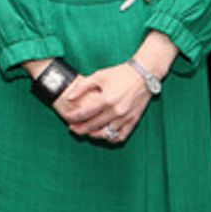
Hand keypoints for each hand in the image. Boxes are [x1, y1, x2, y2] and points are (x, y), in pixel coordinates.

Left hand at [54, 33, 176, 143]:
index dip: (73, 117)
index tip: (67, 118)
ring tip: (87, 131)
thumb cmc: (119, 74)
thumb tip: (69, 98)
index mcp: (106, 99)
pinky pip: (121, 136)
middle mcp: (116, 111)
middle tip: (72, 128)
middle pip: (93, 126)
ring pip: (106, 134)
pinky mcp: (134, 120)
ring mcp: (125, 118)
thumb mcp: (99, 76)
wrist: (143, 74)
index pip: (84, 113)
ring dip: (94, 134)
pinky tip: (104, 134)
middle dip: (80, 129)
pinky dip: (111, 138)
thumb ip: (82, 87)